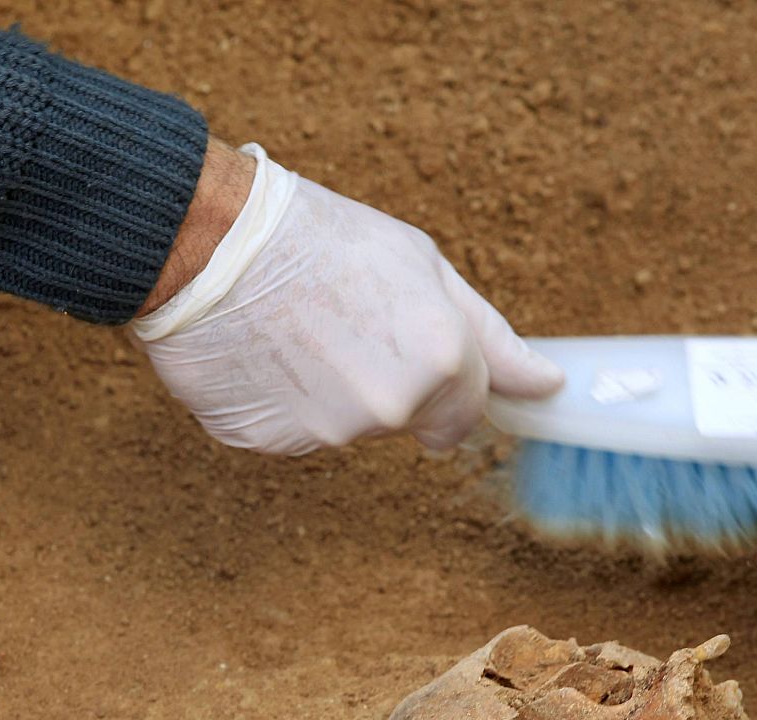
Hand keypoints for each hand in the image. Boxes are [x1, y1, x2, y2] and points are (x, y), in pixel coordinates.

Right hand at [130, 142, 563, 455]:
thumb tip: (546, 385)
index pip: (465, 415)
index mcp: (440, 361)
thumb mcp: (421, 266)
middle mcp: (390, 408)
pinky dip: (277, 402)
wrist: (209, 241)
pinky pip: (287, 432)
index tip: (408, 350)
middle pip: (404, 421)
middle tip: (340, 323)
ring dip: (327, 392)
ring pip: (344, 428)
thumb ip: (489, 337)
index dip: (439, 380)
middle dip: (384, 384)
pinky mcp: (266, 444)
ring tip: (293, 329)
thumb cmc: (320, 238)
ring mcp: (325, 432)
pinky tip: (258, 353)